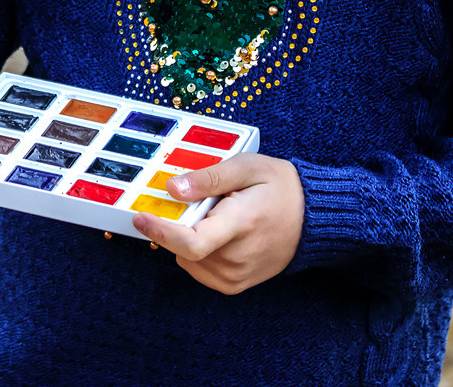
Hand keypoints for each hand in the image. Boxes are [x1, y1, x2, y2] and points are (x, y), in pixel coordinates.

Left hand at [130, 152, 303, 294]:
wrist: (312, 218)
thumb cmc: (279, 188)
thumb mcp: (246, 168)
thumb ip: (209, 178)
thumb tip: (173, 188)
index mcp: (241, 224)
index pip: (192, 242)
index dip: (161, 231)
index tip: (140, 217)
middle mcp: (238, 257)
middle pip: (185, 248)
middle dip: (180, 224)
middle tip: (203, 203)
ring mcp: (237, 275)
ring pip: (188, 259)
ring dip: (190, 238)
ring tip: (218, 217)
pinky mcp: (235, 285)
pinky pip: (199, 270)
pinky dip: (198, 252)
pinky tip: (218, 234)